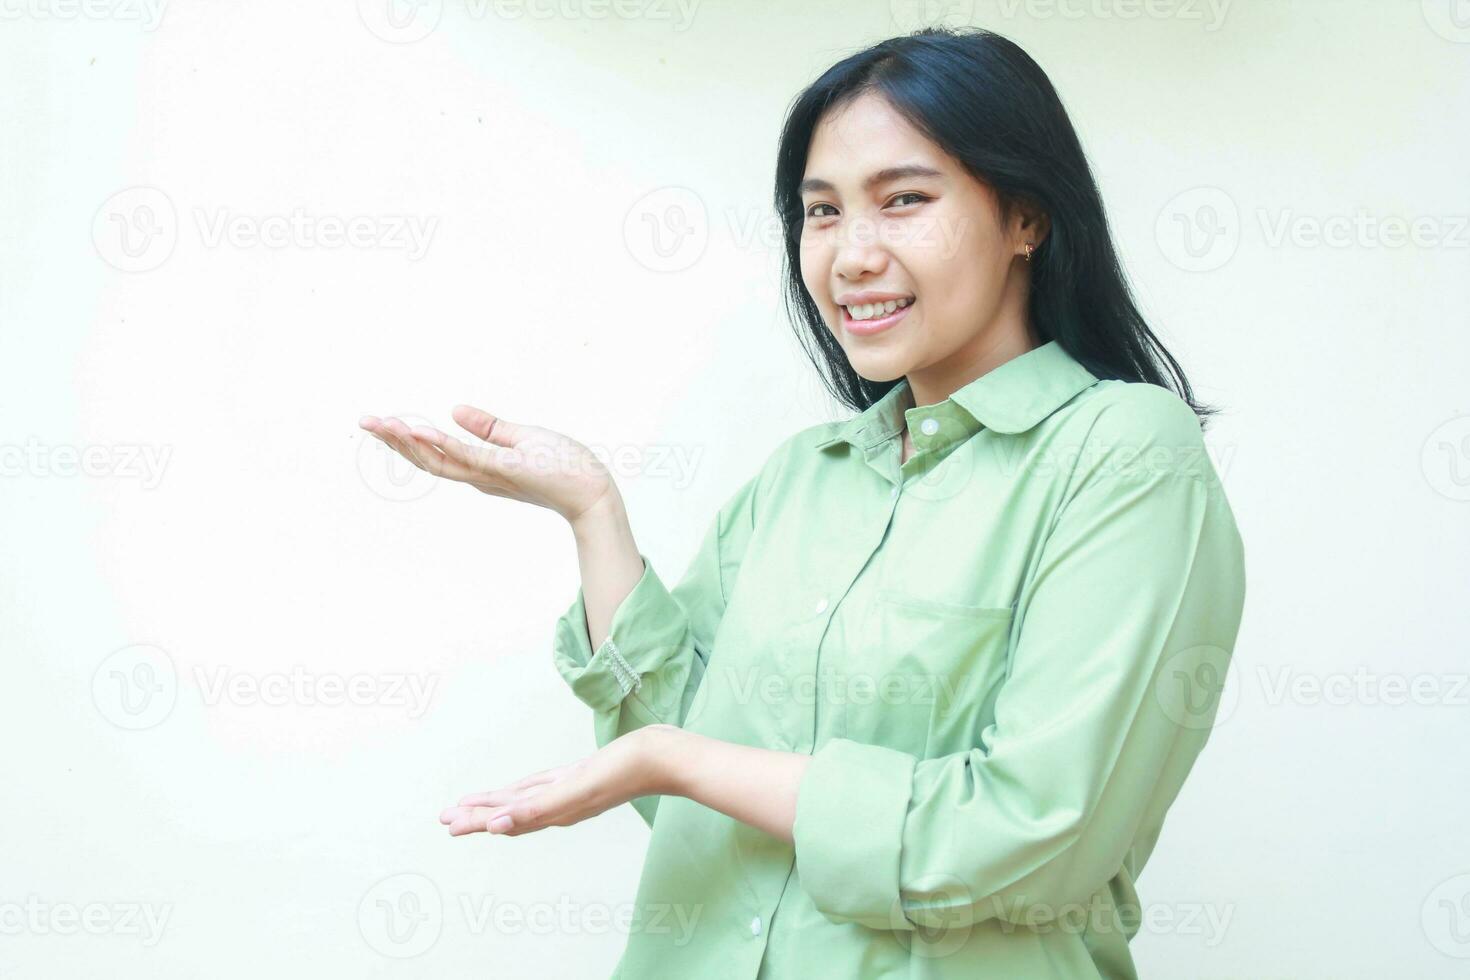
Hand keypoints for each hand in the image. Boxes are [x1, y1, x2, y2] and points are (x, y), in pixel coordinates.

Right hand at [358, 404, 618, 524]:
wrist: (593, 489)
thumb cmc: (563, 465)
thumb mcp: (520, 438)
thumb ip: (487, 428)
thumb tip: (453, 410)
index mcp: (481, 468)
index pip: (435, 453)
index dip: (405, 439)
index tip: (379, 422)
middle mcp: (480, 476)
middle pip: (428, 459)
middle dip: (395, 440)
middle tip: (364, 421)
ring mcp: (493, 474)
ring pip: (443, 459)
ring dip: (410, 441)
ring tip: (383, 424)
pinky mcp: (510, 469)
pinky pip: (473, 457)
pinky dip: (447, 445)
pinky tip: (423, 431)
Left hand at [439, 726, 681, 837]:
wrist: (664, 757)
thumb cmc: (623, 771)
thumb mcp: (574, 789)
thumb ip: (536, 809)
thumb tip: (497, 827)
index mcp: (555, 809)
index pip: (506, 818)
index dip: (476, 820)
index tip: (448, 822)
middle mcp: (560, 804)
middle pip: (510, 811)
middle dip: (478, 815)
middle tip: (447, 817)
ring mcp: (571, 790)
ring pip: (525, 800)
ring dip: (499, 803)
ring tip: (475, 806)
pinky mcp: (582, 776)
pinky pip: (545, 787)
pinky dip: (527, 791)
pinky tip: (524, 791)